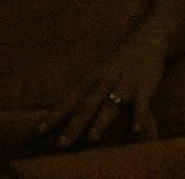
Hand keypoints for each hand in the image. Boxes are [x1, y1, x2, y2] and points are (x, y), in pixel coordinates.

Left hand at [33, 25, 166, 148]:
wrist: (145, 42)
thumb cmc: (114, 66)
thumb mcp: (94, 75)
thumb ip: (77, 94)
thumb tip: (46, 107)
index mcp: (90, 80)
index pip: (69, 100)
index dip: (54, 115)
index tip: (39, 130)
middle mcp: (105, 82)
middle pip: (87, 106)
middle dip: (74, 125)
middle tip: (61, 143)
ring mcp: (124, 84)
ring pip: (111, 105)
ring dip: (101, 121)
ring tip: (92, 138)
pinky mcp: (144, 87)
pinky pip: (141, 104)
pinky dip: (139, 117)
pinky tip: (135, 130)